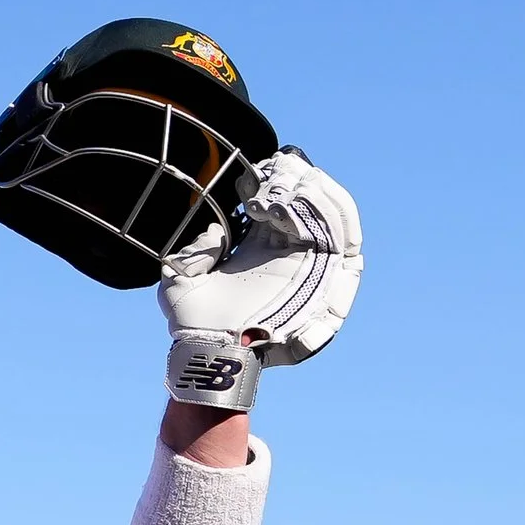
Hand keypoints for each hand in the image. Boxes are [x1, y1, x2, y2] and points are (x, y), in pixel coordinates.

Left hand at [157, 149, 362, 409]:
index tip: (255, 171)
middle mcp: (292, 253)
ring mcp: (313, 265)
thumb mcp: (181, 279)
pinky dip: (326, 214)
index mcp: (262, 247)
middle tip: (275, 169)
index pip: (284, 199)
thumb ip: (194, 250)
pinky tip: (290, 205)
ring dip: (313, 191)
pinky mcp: (329, 279)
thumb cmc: (195, 324)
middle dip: (298, 177)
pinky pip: (343, 238)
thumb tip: (217, 229)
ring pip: (334, 212)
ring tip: (283, 184)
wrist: (212, 355)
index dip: (276, 178)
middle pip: (314, 200)